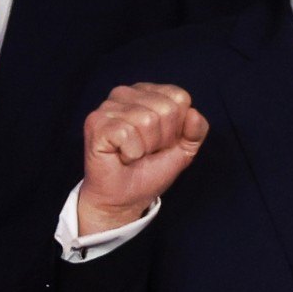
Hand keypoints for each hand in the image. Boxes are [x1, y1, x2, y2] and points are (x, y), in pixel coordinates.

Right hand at [77, 83, 207, 235]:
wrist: (124, 199)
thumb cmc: (149, 171)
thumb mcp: (184, 150)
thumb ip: (196, 130)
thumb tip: (194, 113)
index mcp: (147, 92)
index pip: (180, 97)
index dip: (177, 127)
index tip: (162, 142)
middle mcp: (125, 93)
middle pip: (166, 109)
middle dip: (162, 139)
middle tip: (146, 151)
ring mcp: (108, 106)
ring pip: (147, 120)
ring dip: (145, 148)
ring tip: (132, 154)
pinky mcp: (95, 122)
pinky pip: (127, 134)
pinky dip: (130, 153)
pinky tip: (120, 156)